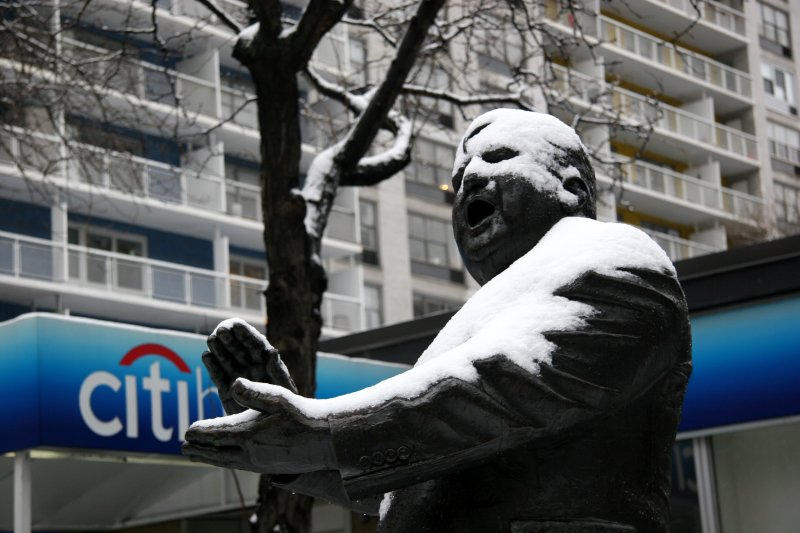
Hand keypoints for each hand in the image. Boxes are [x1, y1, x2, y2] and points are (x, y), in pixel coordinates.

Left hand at [183, 378, 335, 473]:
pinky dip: (225, 463)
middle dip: (199, 448)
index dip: (201, 432)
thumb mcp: (277, 397)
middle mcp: (249, 452)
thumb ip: (253, 392)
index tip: (187, 430)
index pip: (216, 434)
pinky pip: (238, 466)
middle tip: (183, 447)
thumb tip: (232, 383)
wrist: (324, 440)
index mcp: (248, 434)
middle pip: (216, 452)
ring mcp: (257, 463)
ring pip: (226, 462)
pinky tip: (225, 460)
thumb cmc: (302, 415)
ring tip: (196, 455)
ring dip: (209, 458)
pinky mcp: (266, 468)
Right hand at [204, 320, 297, 414]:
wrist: (274, 427)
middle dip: (230, 339)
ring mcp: (239, 379)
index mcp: (267, 363)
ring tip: (211, 339)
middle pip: (239, 349)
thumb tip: (272, 351)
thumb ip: (277, 370)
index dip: (245, 333)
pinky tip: (206, 356)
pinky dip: (213, 367)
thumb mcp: (283, 389)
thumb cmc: (286, 408)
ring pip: (228, 360)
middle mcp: (252, 368)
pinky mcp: (228, 393)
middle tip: (220, 330)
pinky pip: (219, 377)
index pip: (255, 344)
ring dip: (220, 349)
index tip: (235, 323)